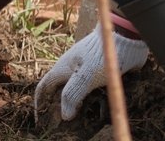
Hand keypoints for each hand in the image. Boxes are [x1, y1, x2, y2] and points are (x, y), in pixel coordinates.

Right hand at [34, 28, 148, 121]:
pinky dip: (92, 102)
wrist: (124, 37)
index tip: (40, 120)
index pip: (43, 88)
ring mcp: (85, 71)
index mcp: (62, 69)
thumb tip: (64, 116)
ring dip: (77, 107)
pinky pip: (91, 91)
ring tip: (83, 123)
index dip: (39, 104)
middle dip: (60, 109)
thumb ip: (72, 95)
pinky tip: (99, 112)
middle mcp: (71, 70)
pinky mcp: (99, 73)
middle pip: (59, 92)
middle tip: (65, 126)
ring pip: (76, 93)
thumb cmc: (101, 56)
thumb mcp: (85, 77)